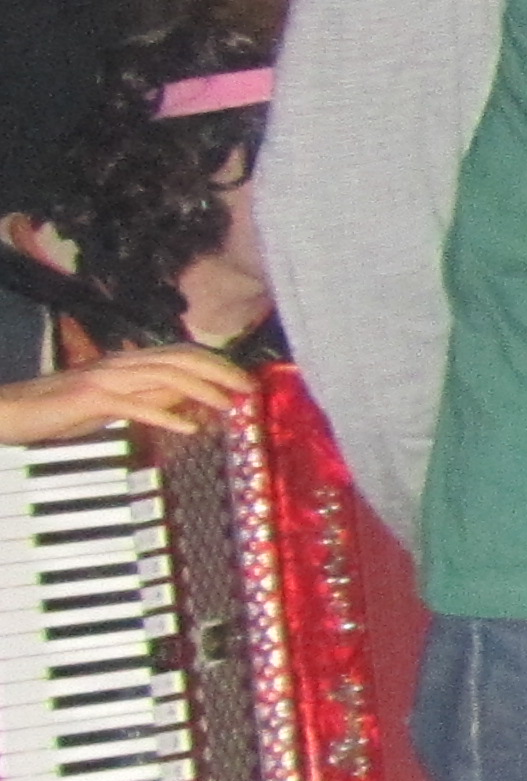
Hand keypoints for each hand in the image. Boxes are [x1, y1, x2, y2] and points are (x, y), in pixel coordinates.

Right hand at [0, 345, 254, 446]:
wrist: (11, 409)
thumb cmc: (59, 408)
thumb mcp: (114, 403)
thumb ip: (148, 398)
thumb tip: (187, 402)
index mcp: (127, 361)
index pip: (182, 353)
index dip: (217, 363)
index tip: (243, 379)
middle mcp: (120, 363)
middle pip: (181, 358)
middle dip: (220, 371)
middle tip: (248, 388)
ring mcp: (105, 378)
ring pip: (164, 376)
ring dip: (202, 389)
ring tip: (227, 404)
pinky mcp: (90, 398)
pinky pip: (134, 405)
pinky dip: (165, 415)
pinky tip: (188, 427)